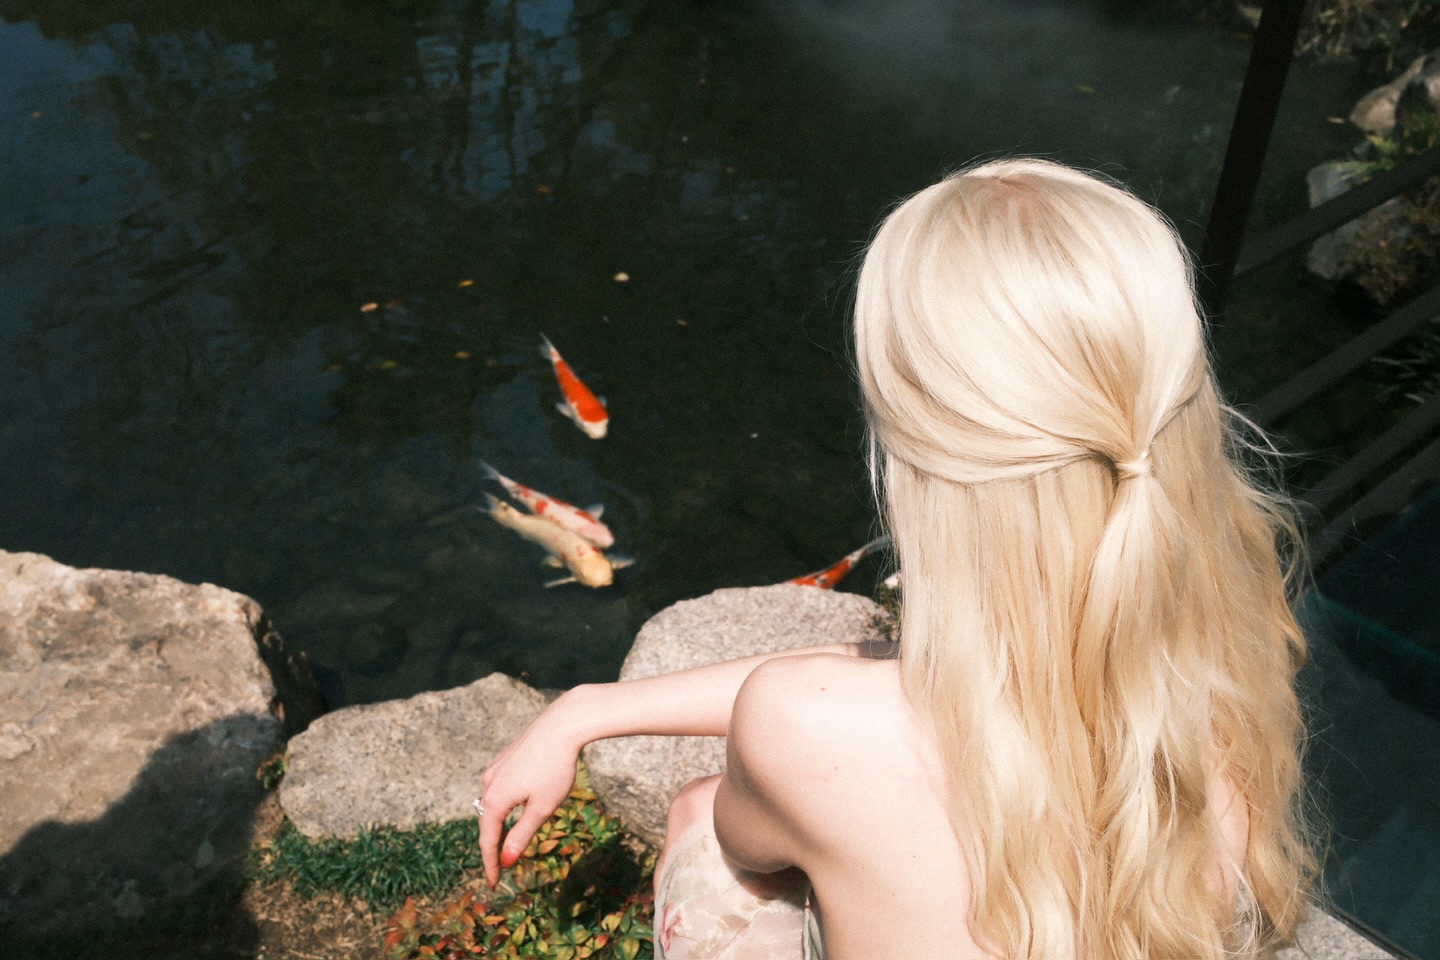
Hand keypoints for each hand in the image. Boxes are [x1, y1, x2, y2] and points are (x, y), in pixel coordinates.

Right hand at [477, 695, 584, 886]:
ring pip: (494, 804)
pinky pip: (501, 789)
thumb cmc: (555, 768)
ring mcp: (496, 769)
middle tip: (499, 869)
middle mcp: (489, 783)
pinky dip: (505, 806)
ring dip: (499, 824)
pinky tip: (515, 807)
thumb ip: (522, 835)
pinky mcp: (506, 758)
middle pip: (488, 822)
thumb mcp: (542, 808)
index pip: (488, 841)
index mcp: (495, 799)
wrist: (562, 725)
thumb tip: (506, 860)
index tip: (493, 884)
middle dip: (493, 846)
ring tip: (505, 842)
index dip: (491, 864)